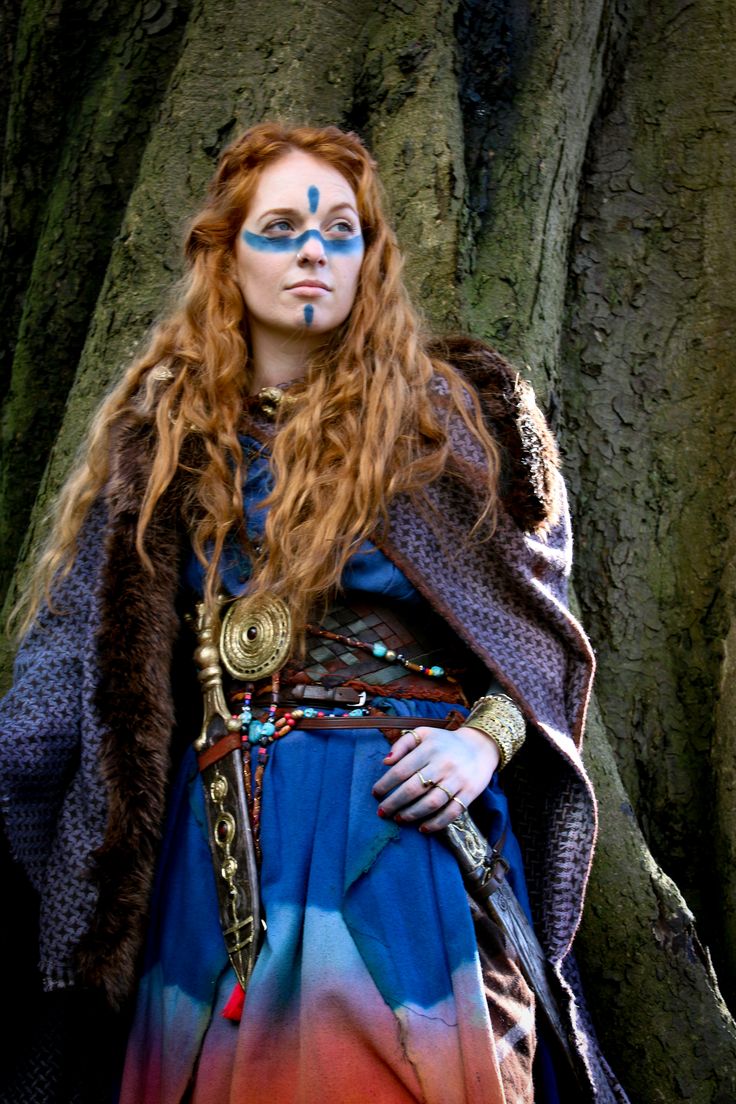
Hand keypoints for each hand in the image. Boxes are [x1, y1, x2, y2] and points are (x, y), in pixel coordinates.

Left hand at [371, 724, 499, 831]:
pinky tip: (423, 828)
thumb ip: (403, 744)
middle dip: (394, 803)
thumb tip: (386, 762)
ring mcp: (458, 779)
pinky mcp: (470, 793)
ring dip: (411, 814)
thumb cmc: (445, 742)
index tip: (375, 793)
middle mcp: (444, 764)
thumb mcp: (424, 733)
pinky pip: (452, 812)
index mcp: (429, 748)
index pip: (402, 769)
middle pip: (414, 788)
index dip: (386, 784)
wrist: (480, 747)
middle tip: (382, 812)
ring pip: (431, 803)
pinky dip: (436, 823)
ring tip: (399, 818)